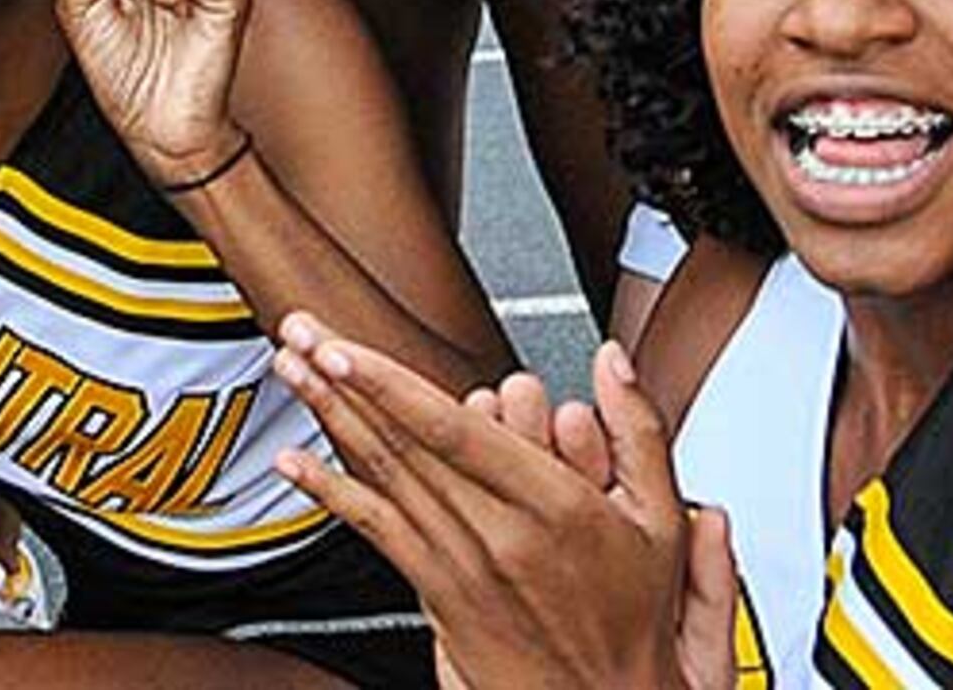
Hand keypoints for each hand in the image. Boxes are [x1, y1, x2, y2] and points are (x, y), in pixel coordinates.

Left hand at [272, 324, 737, 689]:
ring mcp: (459, 565)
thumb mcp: (661, 522)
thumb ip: (639, 431)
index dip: (393, 387)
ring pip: (382, 477)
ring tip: (291, 370)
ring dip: (330, 418)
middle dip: (344, 381)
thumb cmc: (633, 620)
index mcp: (551, 506)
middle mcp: (495, 534)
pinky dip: (331, 494)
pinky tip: (296, 465)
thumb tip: (613, 363)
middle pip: (402, 443)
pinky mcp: (437, 592)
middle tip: (300, 331)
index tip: (350, 348)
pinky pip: (375, 533)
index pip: (454, 433)